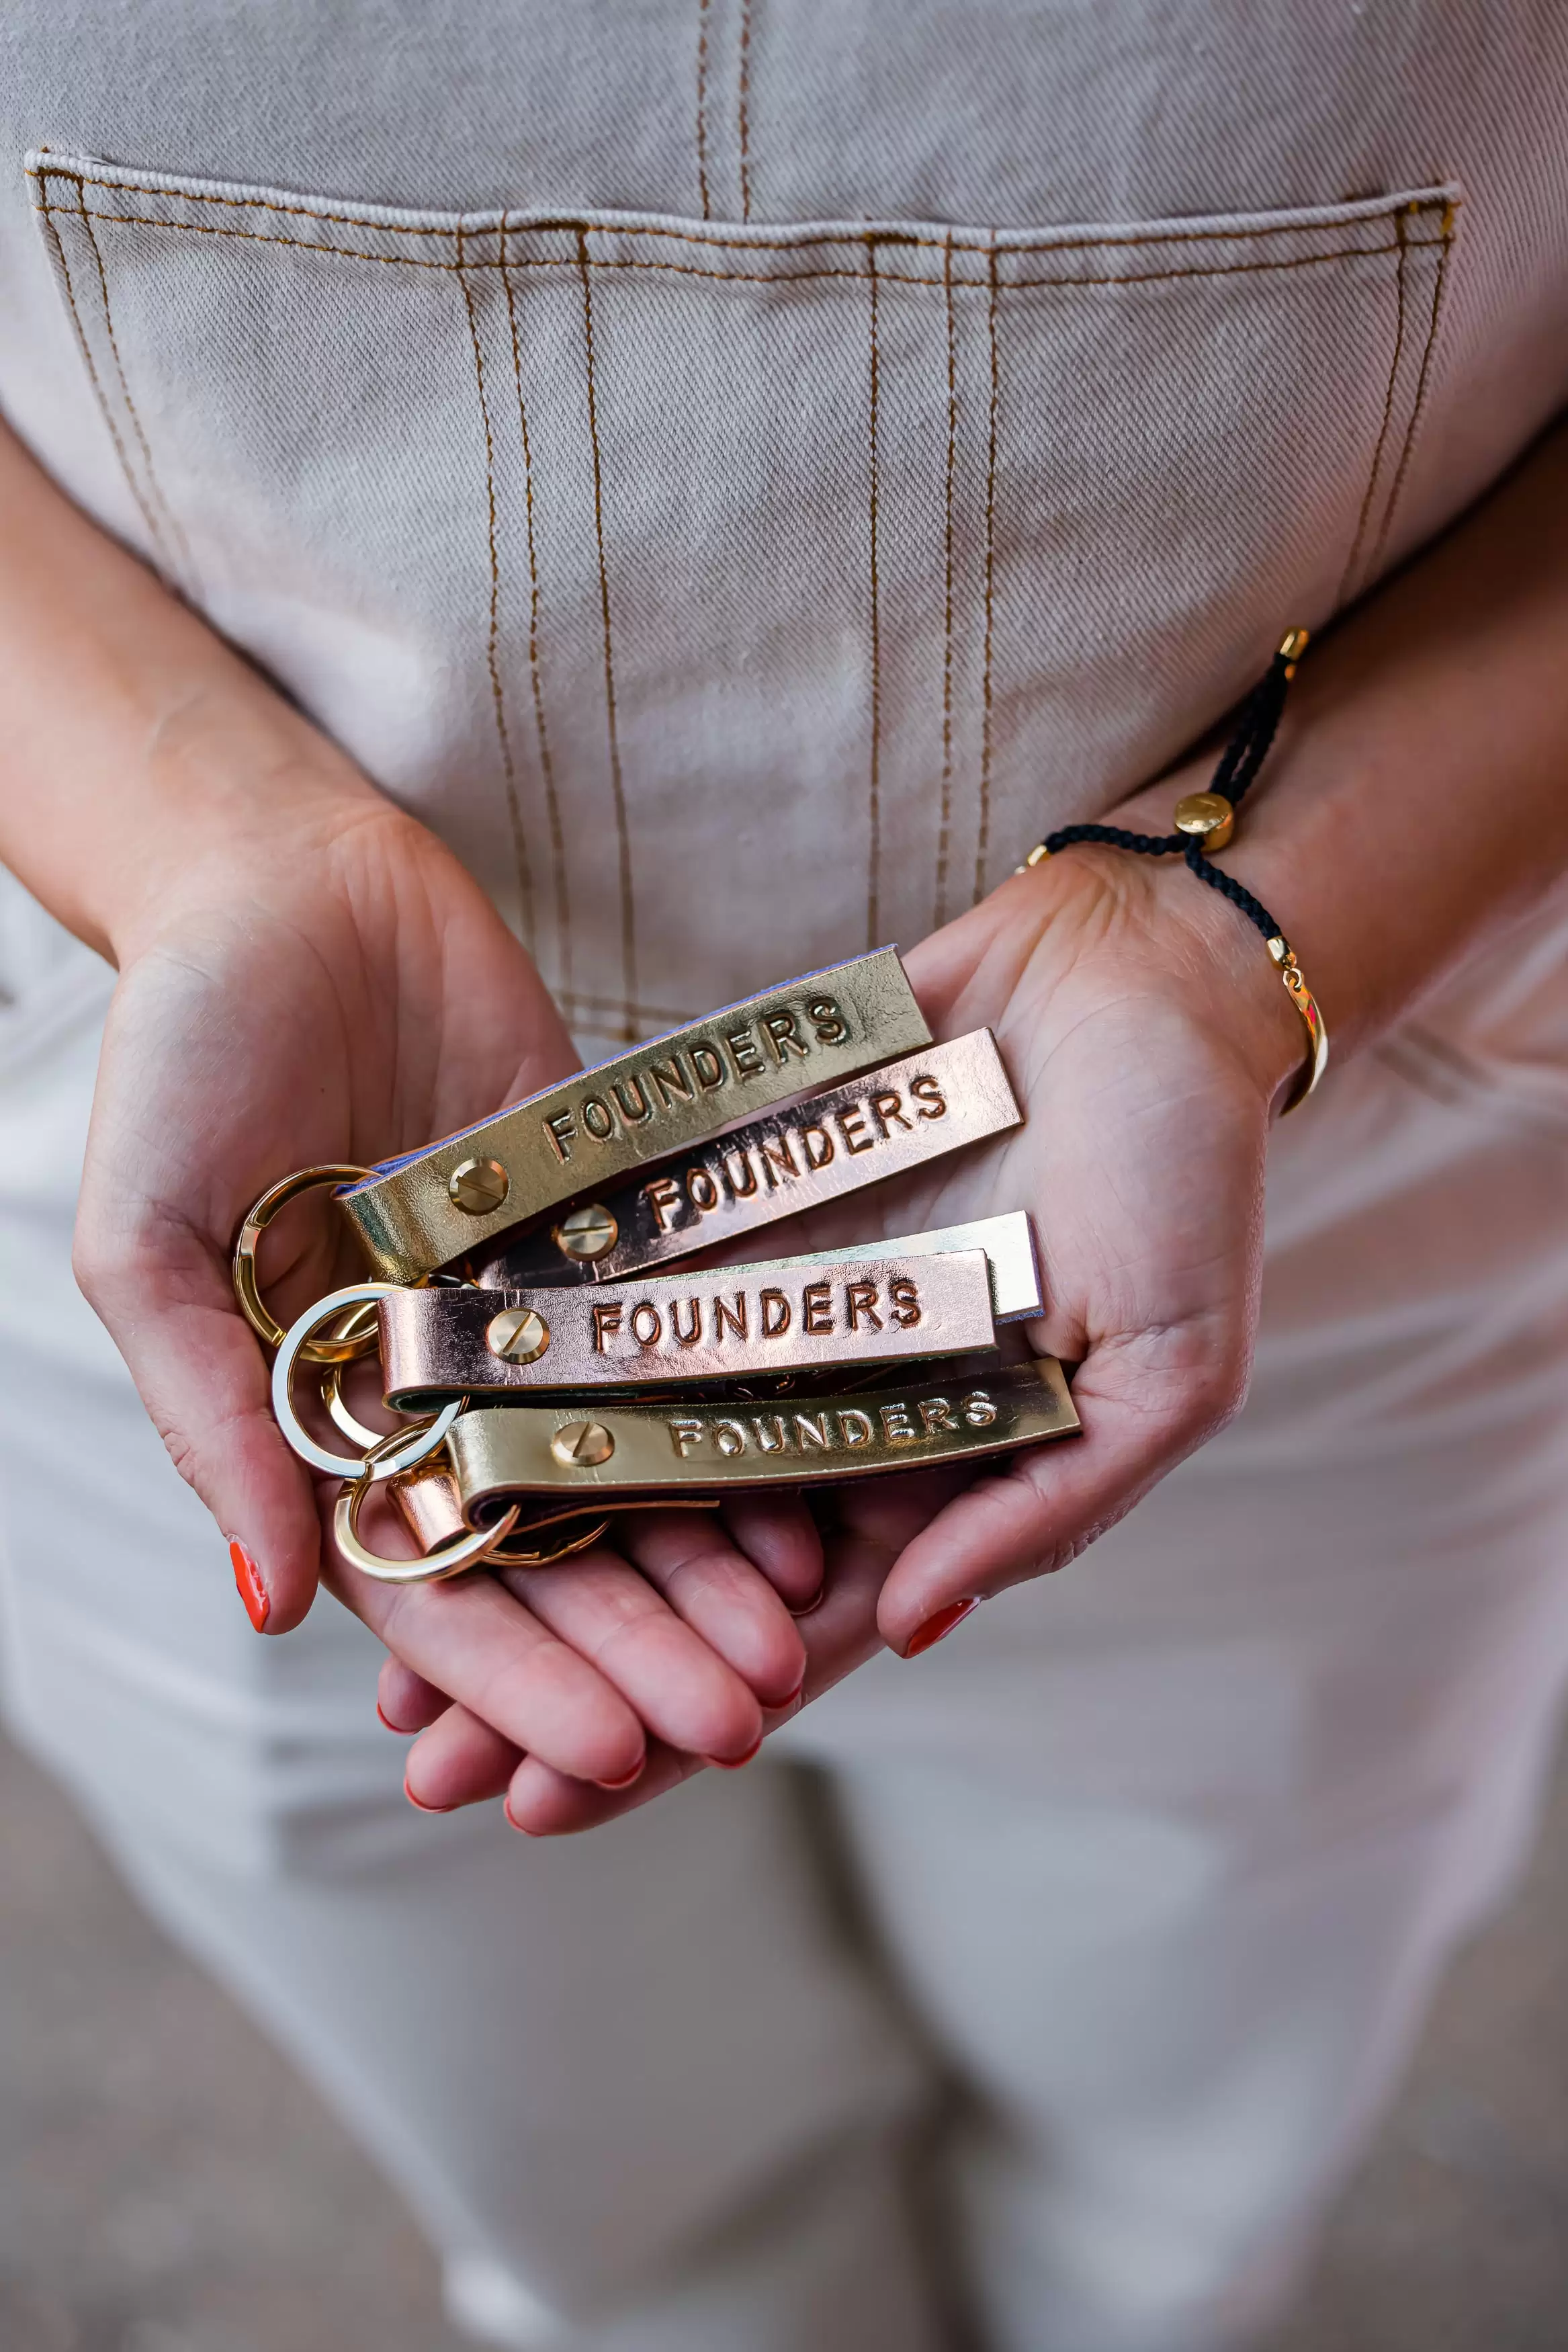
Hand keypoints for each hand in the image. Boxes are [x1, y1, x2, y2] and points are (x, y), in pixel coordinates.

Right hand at [72, 698, 816, 1775]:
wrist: (287, 884)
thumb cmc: (184, 1052)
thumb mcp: (155, 1240)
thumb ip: (215, 1416)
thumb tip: (268, 1605)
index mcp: (329, 1422)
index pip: (433, 1588)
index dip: (520, 1682)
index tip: (610, 1761)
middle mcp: (445, 1390)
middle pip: (558, 1554)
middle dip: (644, 1651)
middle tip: (746, 1725)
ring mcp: (535, 1317)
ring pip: (637, 1469)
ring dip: (712, 1566)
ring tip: (802, 1644)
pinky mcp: (613, 1229)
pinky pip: (688, 1337)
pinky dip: (745, 1416)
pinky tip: (816, 1488)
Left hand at [405, 809, 1304, 1827]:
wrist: (1132, 978)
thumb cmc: (1185, 1176)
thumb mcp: (1168, 1368)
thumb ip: (1044, 1505)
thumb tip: (904, 1632)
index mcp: (934, 1479)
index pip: (784, 1638)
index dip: (670, 1726)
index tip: (550, 1805)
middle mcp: (833, 1413)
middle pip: (671, 1568)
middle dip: (551, 1664)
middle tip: (420, 1757)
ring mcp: (769, 1314)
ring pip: (619, 1450)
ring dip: (510, 1538)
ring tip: (385, 1620)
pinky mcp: (722, 1213)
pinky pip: (614, 1296)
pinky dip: (526, 1362)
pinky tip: (425, 1421)